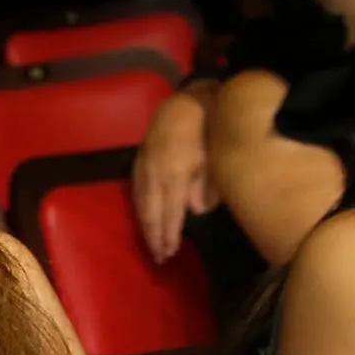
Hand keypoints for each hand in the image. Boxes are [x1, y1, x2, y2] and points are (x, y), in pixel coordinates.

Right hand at [132, 92, 216, 263]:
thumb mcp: (217, 155)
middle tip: (159, 257)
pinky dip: (140, 207)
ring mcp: (145, 164)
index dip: (168, 234)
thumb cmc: (212, 124)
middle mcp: (154, 171)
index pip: (168, 211)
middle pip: (151, 210)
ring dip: (146, 224)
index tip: (169, 253)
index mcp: (174, 171)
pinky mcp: (141, 158)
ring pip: (140, 201)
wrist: (192, 97)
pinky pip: (137, 189)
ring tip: (152, 242)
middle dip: (154, 235)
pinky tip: (144, 216)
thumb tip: (195, 210)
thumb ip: (206, 184)